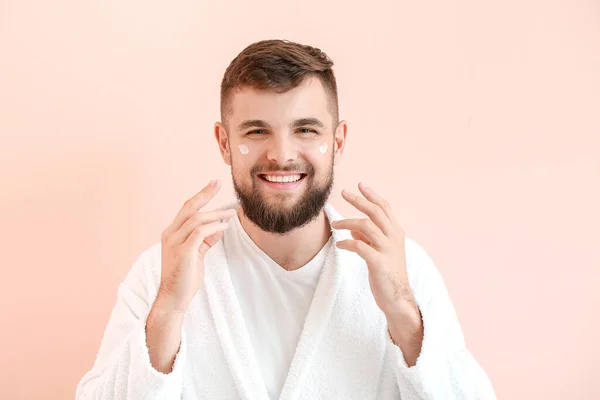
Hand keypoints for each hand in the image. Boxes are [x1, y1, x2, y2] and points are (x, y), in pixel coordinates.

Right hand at [157, 179, 236, 312]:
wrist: (174, 297)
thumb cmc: (185, 276)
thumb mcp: (197, 254)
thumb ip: (206, 239)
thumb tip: (220, 226)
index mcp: (172, 233)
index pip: (187, 208)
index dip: (200, 195)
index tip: (213, 183)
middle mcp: (170, 234)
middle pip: (189, 207)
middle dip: (204, 193)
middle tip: (218, 182)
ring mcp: (174, 243)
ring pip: (196, 219)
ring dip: (216, 214)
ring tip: (231, 214)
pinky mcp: (183, 252)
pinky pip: (200, 233)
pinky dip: (213, 228)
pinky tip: (224, 227)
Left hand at [332, 182, 417, 318]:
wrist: (397, 298)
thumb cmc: (387, 273)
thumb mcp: (380, 251)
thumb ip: (369, 238)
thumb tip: (353, 229)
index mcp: (396, 233)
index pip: (384, 208)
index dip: (372, 195)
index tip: (360, 185)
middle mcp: (394, 238)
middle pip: (375, 212)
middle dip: (359, 200)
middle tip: (344, 193)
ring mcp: (388, 250)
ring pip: (366, 226)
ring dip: (347, 223)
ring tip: (334, 225)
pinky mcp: (379, 263)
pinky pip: (360, 246)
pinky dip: (347, 243)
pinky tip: (340, 245)